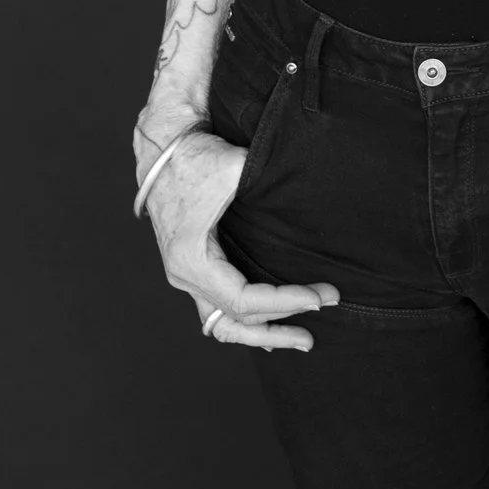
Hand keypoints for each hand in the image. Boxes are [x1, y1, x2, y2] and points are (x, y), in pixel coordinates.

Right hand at [141, 128, 338, 350]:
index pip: (241, 299)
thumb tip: (312, 190)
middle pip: (235, 319)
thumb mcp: (233, 168)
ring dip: (262, 333)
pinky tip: (271, 330)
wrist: (164, 150)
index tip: (320, 296)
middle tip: (325, 312)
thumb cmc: (196, 158)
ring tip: (302, 339)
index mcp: (191, 260)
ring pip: (223, 324)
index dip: (283, 302)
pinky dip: (245, 322)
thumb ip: (267, 182)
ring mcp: (187, 276)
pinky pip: (218, 309)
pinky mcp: (195, 269)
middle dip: (283, 321)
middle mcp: (185, 276)